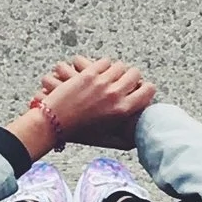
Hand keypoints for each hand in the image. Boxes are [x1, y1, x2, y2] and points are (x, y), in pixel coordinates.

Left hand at [33, 55, 155, 147]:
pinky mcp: (88, 73)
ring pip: (119, 65)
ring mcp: (101, 82)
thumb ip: (124, 140)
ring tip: (109, 76)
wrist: (53, 124)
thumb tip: (138, 140)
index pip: (148, 90)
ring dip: (115, 70)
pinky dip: (101, 66)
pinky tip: (96, 72)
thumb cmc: (79, 134)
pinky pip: (104, 62)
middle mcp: (115, 94)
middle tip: (125, 80)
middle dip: (132, 75)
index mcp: (122, 110)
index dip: (146, 88)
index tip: (140, 88)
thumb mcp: (106, 139)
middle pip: (135, 73)